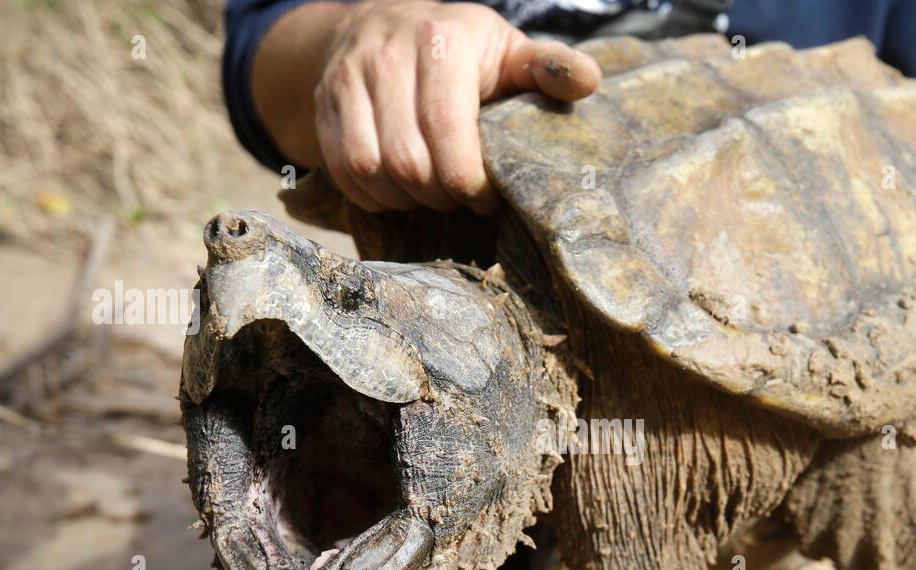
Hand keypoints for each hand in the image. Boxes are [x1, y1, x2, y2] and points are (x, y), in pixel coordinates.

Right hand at [313, 0, 599, 214]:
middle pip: (409, 161)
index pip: (447, 130)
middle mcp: (387, 54)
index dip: (468, 180)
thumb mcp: (508, 51)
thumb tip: (590, 81)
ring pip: (371, 169)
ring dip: (406, 199)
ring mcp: (348, 78)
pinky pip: (343, 171)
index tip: (486, 196)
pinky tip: (399, 191)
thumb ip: (548, 68)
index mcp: (441, 42)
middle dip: (440, 195)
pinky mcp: (325, 103)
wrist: (382, 23)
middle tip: (461, 196)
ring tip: (431, 194)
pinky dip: (373, 195)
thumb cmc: (461, 51)